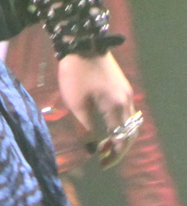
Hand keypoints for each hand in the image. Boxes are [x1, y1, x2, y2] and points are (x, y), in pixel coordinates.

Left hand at [57, 52, 135, 168]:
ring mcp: (126, 92)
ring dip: (120, 135)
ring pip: (129, 121)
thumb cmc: (76, 73)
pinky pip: (125, 111)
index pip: (121, 139)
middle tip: (104, 157)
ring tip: (104, 144)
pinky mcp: (121, 85)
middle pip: (130, 132)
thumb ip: (86, 127)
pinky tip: (107, 125)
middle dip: (119, 147)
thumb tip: (92, 147)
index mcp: (117, 107)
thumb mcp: (76, 103)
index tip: (103, 163)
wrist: (82, 42)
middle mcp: (126, 101)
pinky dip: (119, 122)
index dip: (114, 154)